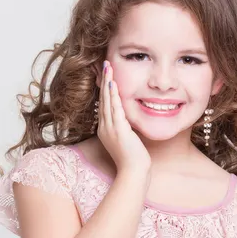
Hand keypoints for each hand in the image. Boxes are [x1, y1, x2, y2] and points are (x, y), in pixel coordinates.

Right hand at [97, 60, 150, 174]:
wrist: (133, 172)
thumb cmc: (133, 160)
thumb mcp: (127, 141)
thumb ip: (125, 129)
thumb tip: (128, 121)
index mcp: (105, 130)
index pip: (104, 104)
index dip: (104, 89)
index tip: (106, 75)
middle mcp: (105, 127)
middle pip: (103, 99)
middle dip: (104, 81)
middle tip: (104, 65)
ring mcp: (110, 128)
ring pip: (107, 100)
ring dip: (107, 83)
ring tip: (108, 68)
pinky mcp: (118, 130)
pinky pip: (115, 108)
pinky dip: (114, 95)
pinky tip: (114, 84)